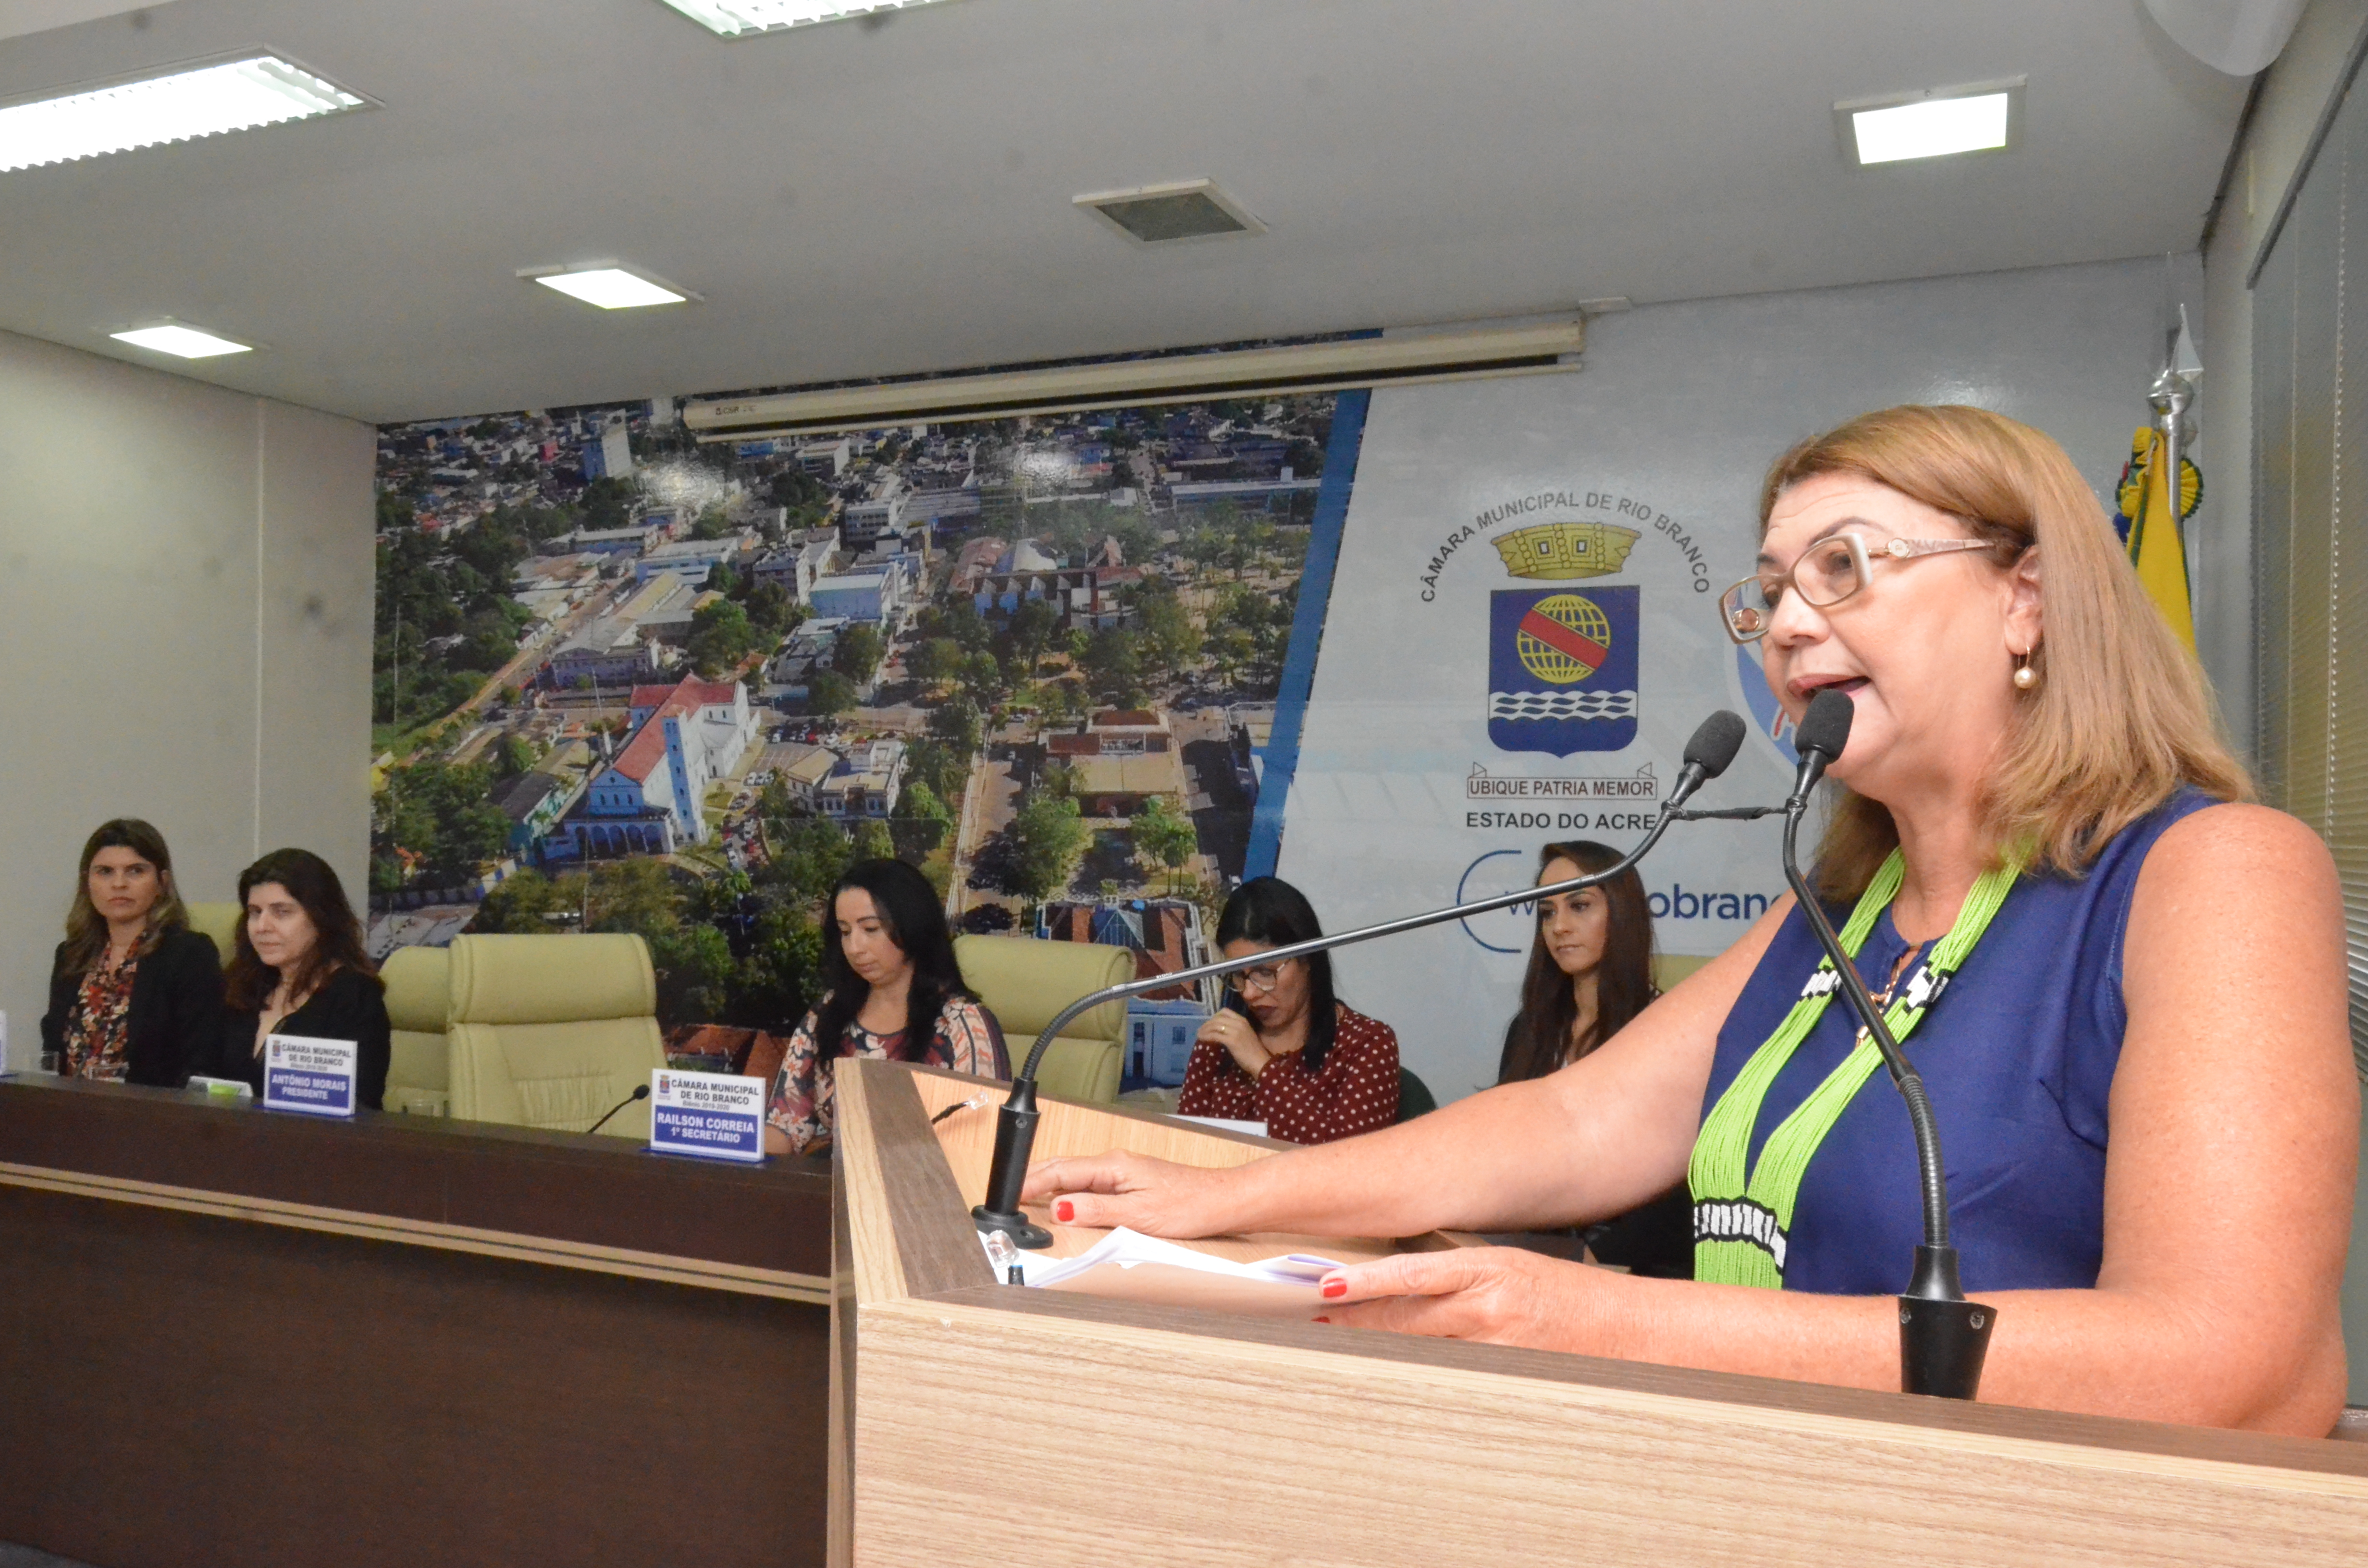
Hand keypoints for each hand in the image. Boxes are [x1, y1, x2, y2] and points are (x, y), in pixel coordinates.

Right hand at [1020, 1150, 1234, 1237]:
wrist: (1222, 1200)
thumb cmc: (1189, 1205)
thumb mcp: (1138, 1215)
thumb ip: (1096, 1210)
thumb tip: (1060, 1208)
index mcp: (1112, 1167)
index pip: (1061, 1172)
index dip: (1032, 1183)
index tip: (1009, 1193)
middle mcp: (1114, 1164)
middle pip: (1063, 1168)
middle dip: (1033, 1178)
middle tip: (1007, 1194)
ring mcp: (1122, 1171)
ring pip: (1075, 1173)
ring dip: (1049, 1183)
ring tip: (1025, 1195)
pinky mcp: (1130, 1181)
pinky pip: (1089, 1182)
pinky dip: (1068, 1188)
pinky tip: (1064, 1199)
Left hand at [1197, 1008, 1269, 1078]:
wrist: (1260, 1062)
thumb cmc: (1253, 1051)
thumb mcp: (1245, 1035)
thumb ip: (1235, 1029)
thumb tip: (1220, 1030)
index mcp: (1243, 1020)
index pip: (1225, 1011)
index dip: (1214, 1016)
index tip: (1209, 1023)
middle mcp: (1239, 1023)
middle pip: (1217, 1018)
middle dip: (1207, 1023)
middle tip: (1201, 1030)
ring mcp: (1235, 1031)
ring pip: (1215, 1026)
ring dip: (1204, 1030)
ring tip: (1199, 1034)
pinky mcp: (1231, 1040)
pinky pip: (1215, 1035)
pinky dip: (1206, 1036)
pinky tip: (1202, 1039)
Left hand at [1312, 1248, 1615, 1351]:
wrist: (1629, 1328)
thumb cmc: (1570, 1294)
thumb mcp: (1512, 1265)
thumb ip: (1461, 1276)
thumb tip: (1402, 1289)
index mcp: (1490, 1268)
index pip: (1412, 1276)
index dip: (1365, 1283)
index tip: (1327, 1286)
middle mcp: (1490, 1308)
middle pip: (1406, 1318)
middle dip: (1357, 1321)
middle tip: (1315, 1323)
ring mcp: (1498, 1348)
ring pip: (1421, 1350)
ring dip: (1379, 1347)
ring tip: (1338, 1344)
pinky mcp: (1507, 1376)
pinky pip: (1452, 1375)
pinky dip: (1419, 1373)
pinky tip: (1392, 1376)